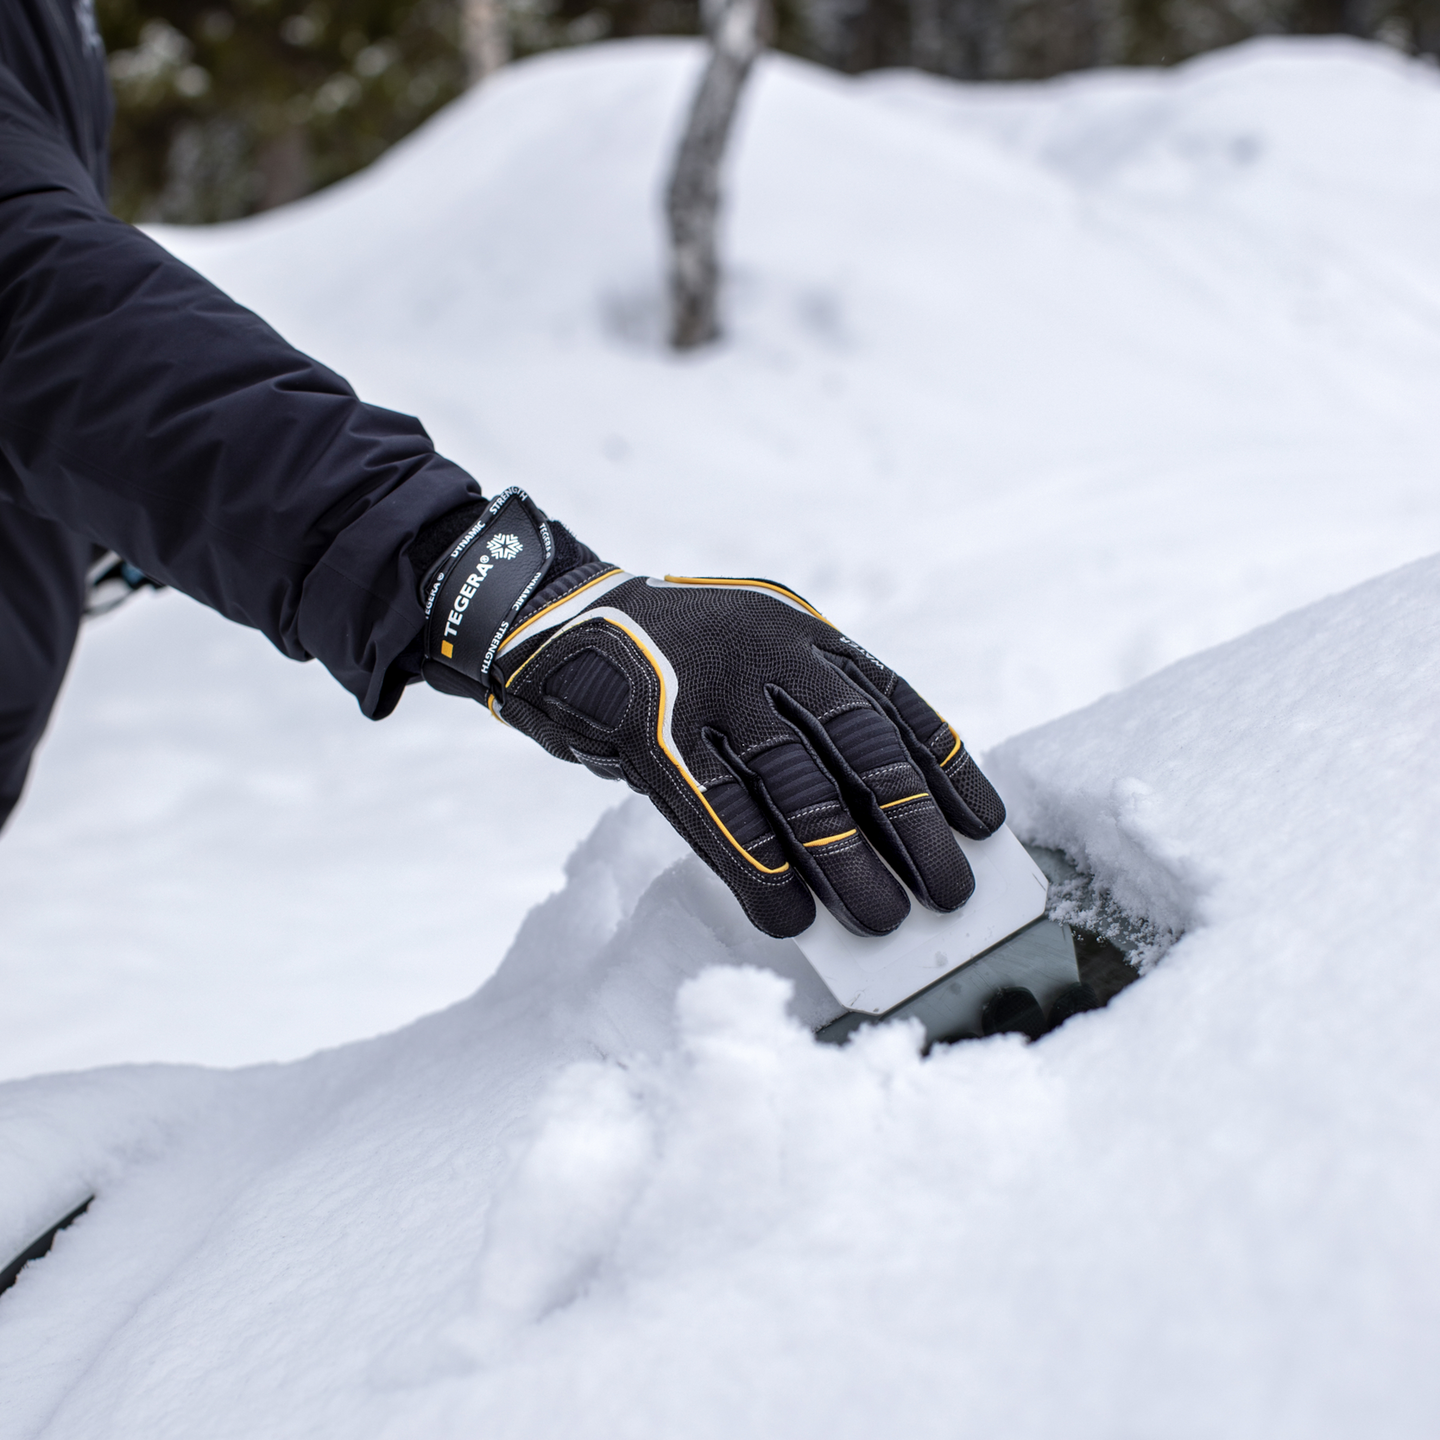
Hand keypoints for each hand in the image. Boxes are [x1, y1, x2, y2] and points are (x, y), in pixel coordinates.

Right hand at [419, 489, 1004, 938]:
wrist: (556, 624)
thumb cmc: (673, 668)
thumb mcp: (751, 662)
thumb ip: (804, 725)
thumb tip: (872, 836)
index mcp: (803, 631)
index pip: (897, 704)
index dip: (948, 771)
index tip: (987, 831)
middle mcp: (767, 650)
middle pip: (861, 747)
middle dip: (913, 827)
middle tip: (949, 897)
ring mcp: (709, 688)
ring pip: (797, 787)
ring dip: (846, 862)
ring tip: (883, 923)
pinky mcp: (653, 733)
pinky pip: (718, 813)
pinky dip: (759, 870)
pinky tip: (789, 918)